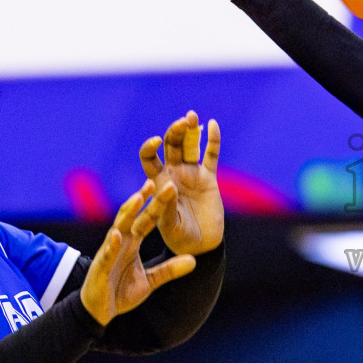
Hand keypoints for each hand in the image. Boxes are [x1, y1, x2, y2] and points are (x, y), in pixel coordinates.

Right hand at [80, 181, 196, 325]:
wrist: (100, 311)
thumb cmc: (121, 292)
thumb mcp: (151, 281)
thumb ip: (169, 269)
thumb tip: (194, 261)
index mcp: (132, 243)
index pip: (146, 219)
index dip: (156, 204)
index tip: (168, 186)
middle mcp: (120, 243)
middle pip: (134, 217)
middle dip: (144, 200)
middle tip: (157, 181)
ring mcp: (109, 252)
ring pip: (118, 228)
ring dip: (127, 213)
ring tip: (137, 198)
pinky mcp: (100, 267)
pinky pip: (107, 254)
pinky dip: (112, 244)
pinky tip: (117, 234)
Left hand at [140, 111, 223, 255]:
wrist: (199, 246)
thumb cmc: (178, 239)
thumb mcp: (168, 226)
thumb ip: (168, 208)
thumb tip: (169, 186)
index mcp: (158, 182)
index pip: (150, 158)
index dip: (150, 147)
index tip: (156, 142)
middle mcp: (174, 173)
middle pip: (172, 146)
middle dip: (175, 132)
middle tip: (182, 122)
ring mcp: (192, 174)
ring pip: (190, 146)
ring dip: (191, 130)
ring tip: (192, 116)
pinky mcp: (209, 178)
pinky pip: (211, 155)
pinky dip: (213, 140)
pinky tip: (212, 125)